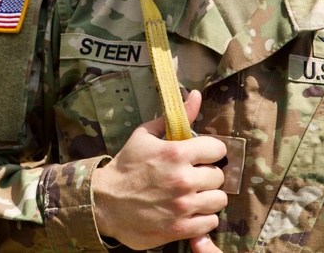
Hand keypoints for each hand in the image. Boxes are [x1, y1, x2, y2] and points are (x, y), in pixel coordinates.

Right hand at [92, 90, 226, 251]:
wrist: (104, 201)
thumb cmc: (126, 165)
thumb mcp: (146, 135)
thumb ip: (176, 117)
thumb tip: (196, 95)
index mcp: (176, 153)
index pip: (218, 149)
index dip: (210, 152)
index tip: (201, 157)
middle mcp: (183, 179)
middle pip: (219, 176)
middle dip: (207, 175)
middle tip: (193, 177)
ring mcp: (182, 206)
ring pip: (219, 200)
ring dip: (208, 197)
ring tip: (194, 195)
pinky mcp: (180, 227)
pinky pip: (210, 222)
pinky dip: (203, 218)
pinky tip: (189, 211)